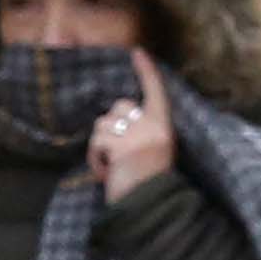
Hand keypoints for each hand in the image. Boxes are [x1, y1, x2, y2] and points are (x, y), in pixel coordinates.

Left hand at [90, 50, 175, 203]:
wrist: (151, 207)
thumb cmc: (150, 184)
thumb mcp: (153, 154)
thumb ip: (141, 135)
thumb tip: (115, 122)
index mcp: (164, 129)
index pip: (156, 94)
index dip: (147, 73)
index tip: (138, 52)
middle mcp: (152, 127)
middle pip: (119, 107)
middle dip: (111, 126)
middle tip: (119, 153)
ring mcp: (136, 135)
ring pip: (102, 124)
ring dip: (101, 146)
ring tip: (114, 168)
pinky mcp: (119, 145)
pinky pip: (96, 143)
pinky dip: (96, 160)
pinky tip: (107, 173)